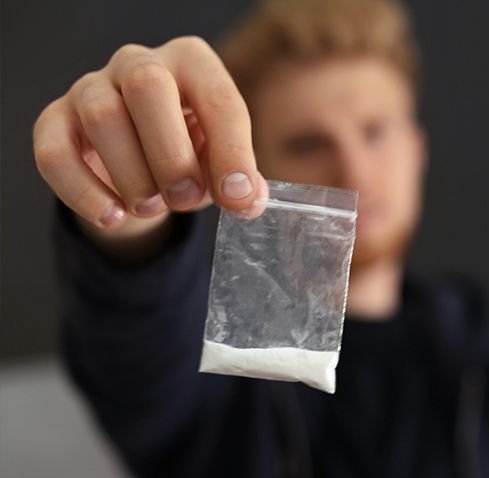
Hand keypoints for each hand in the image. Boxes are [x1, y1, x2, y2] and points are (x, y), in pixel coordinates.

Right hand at [34, 36, 265, 240]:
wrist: (136, 160)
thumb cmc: (186, 152)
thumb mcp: (218, 162)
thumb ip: (238, 178)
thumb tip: (248, 199)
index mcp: (192, 64)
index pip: (218, 98)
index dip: (232, 152)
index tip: (237, 196)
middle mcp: (139, 64)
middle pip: (147, 86)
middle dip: (171, 154)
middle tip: (186, 199)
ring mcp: (91, 87)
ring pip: (102, 118)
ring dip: (132, 176)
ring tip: (152, 208)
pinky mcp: (55, 121)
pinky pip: (55, 153)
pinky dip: (84, 193)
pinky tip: (113, 217)